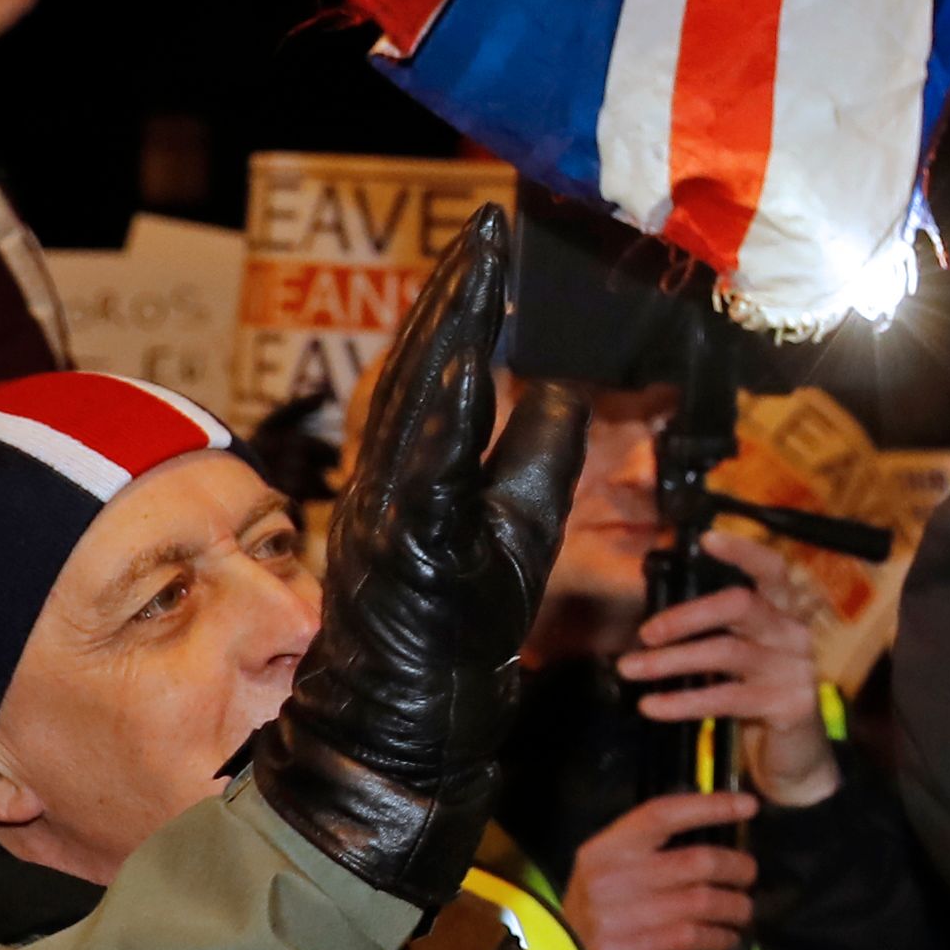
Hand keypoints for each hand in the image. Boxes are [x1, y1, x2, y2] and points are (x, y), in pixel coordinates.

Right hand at [252, 209, 585, 905]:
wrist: (411, 723)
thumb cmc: (461, 627)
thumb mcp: (523, 525)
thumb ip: (539, 456)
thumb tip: (559, 387)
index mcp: (417, 471)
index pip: (441, 371)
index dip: (463, 306)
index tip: (486, 243)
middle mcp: (392, 479)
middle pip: (423, 367)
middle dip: (455, 293)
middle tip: (483, 225)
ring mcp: (390, 510)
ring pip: (418, 402)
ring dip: (448, 328)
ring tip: (476, 262)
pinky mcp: (404, 546)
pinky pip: (424, 468)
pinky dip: (442, 410)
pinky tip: (465, 357)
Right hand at [565, 792, 760, 949]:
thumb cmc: (601, 906)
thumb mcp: (610, 866)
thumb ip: (652, 847)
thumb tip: (717, 828)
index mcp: (607, 848)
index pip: (662, 815)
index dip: (709, 807)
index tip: (748, 806)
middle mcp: (611, 877)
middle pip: (694, 862)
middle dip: (734, 866)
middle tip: (748, 872)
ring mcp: (618, 916)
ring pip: (700, 902)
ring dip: (734, 905)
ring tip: (743, 908)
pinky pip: (691, 937)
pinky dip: (719, 937)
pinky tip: (728, 937)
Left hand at [624, 528, 837, 805]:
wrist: (796, 757)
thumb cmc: (757, 698)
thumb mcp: (741, 658)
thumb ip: (717, 633)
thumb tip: (657, 622)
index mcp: (783, 613)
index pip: (771, 569)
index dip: (742, 552)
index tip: (706, 540)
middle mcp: (793, 633)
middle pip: (740, 605)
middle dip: (686, 615)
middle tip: (645, 633)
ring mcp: (795, 669)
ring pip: (726, 652)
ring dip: (670, 661)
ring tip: (631, 670)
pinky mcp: (789, 704)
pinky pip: (725, 697)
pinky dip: (682, 701)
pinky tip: (652, 705)